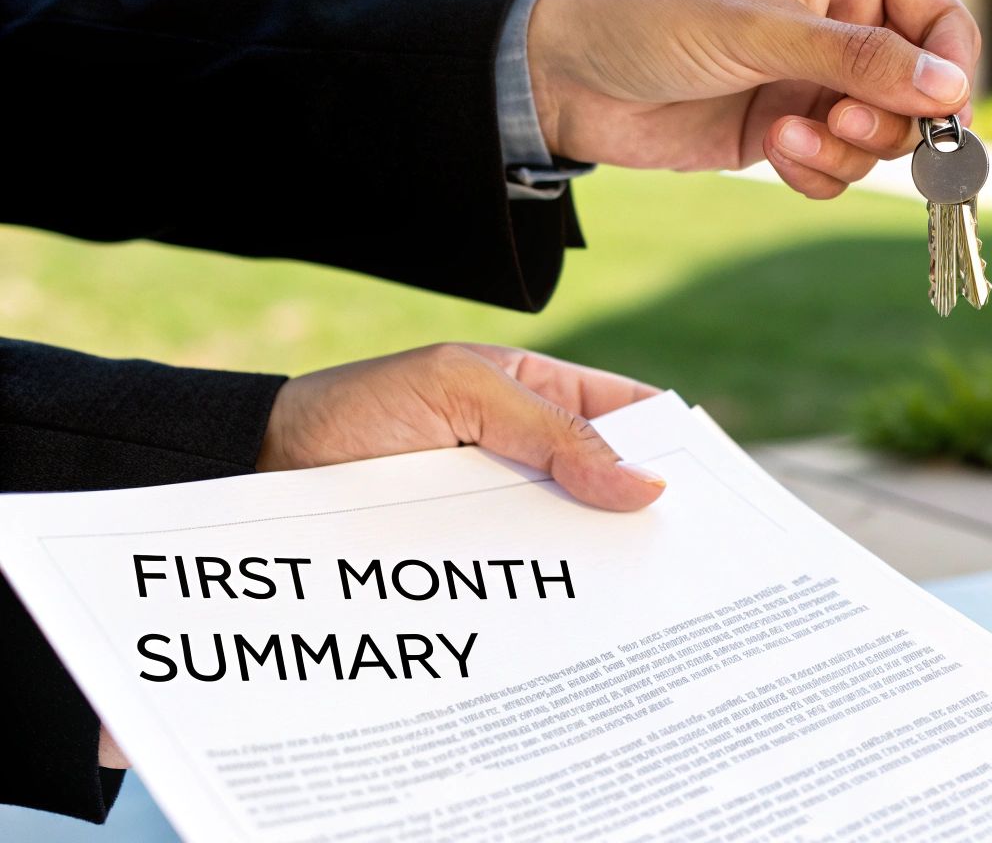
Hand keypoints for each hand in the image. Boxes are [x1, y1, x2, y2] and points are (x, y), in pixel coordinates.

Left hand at [98, 344, 662, 767]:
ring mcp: (499, 518)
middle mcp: (528, 460)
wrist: (253, 470)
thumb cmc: (353, 410)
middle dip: (647, 524)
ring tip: (640, 607)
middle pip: (613, 494)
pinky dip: (549, 603)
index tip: (714, 494)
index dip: (676, 451)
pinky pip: (522, 584)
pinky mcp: (467, 568)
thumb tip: (645, 484)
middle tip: (689, 565)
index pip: (633, 420)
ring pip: (572, 547)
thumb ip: (551, 430)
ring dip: (600, 573)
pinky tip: (571, 626)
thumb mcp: (460, 390)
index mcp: (540, 397)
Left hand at [528, 0, 981, 198]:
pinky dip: (817, 173)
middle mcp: (843, 22)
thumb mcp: (762, 32)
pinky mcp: (791, 129)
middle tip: (838, 123)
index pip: (941, 21)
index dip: (950, 71)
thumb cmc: (656, 19)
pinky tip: (772, 152)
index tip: (939, 119)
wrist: (571, 75)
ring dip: (845, 152)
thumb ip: (860, 60)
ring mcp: (817, 79)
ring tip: (787, 136)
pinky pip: (840, 168)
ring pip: (883, 139)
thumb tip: (951, 90)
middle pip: (923, 92)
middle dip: (889, 121)